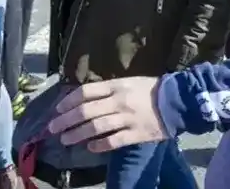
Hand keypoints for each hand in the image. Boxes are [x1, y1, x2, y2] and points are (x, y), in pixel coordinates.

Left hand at [48, 77, 167, 151]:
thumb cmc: (149, 89)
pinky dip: (100, 145)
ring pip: (96, 127)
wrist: (176, 101)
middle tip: (52, 128)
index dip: (68, 101)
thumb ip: (107, 90)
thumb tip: (83, 100)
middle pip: (86, 111)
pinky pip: (114, 141)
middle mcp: (119, 101)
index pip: (86, 92)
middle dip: (66, 120)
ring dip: (78, 133)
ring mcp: (127, 118)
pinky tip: (90, 147)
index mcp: (116, 86)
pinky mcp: (136, 134)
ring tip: (66, 139)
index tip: (57, 109)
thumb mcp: (127, 82)